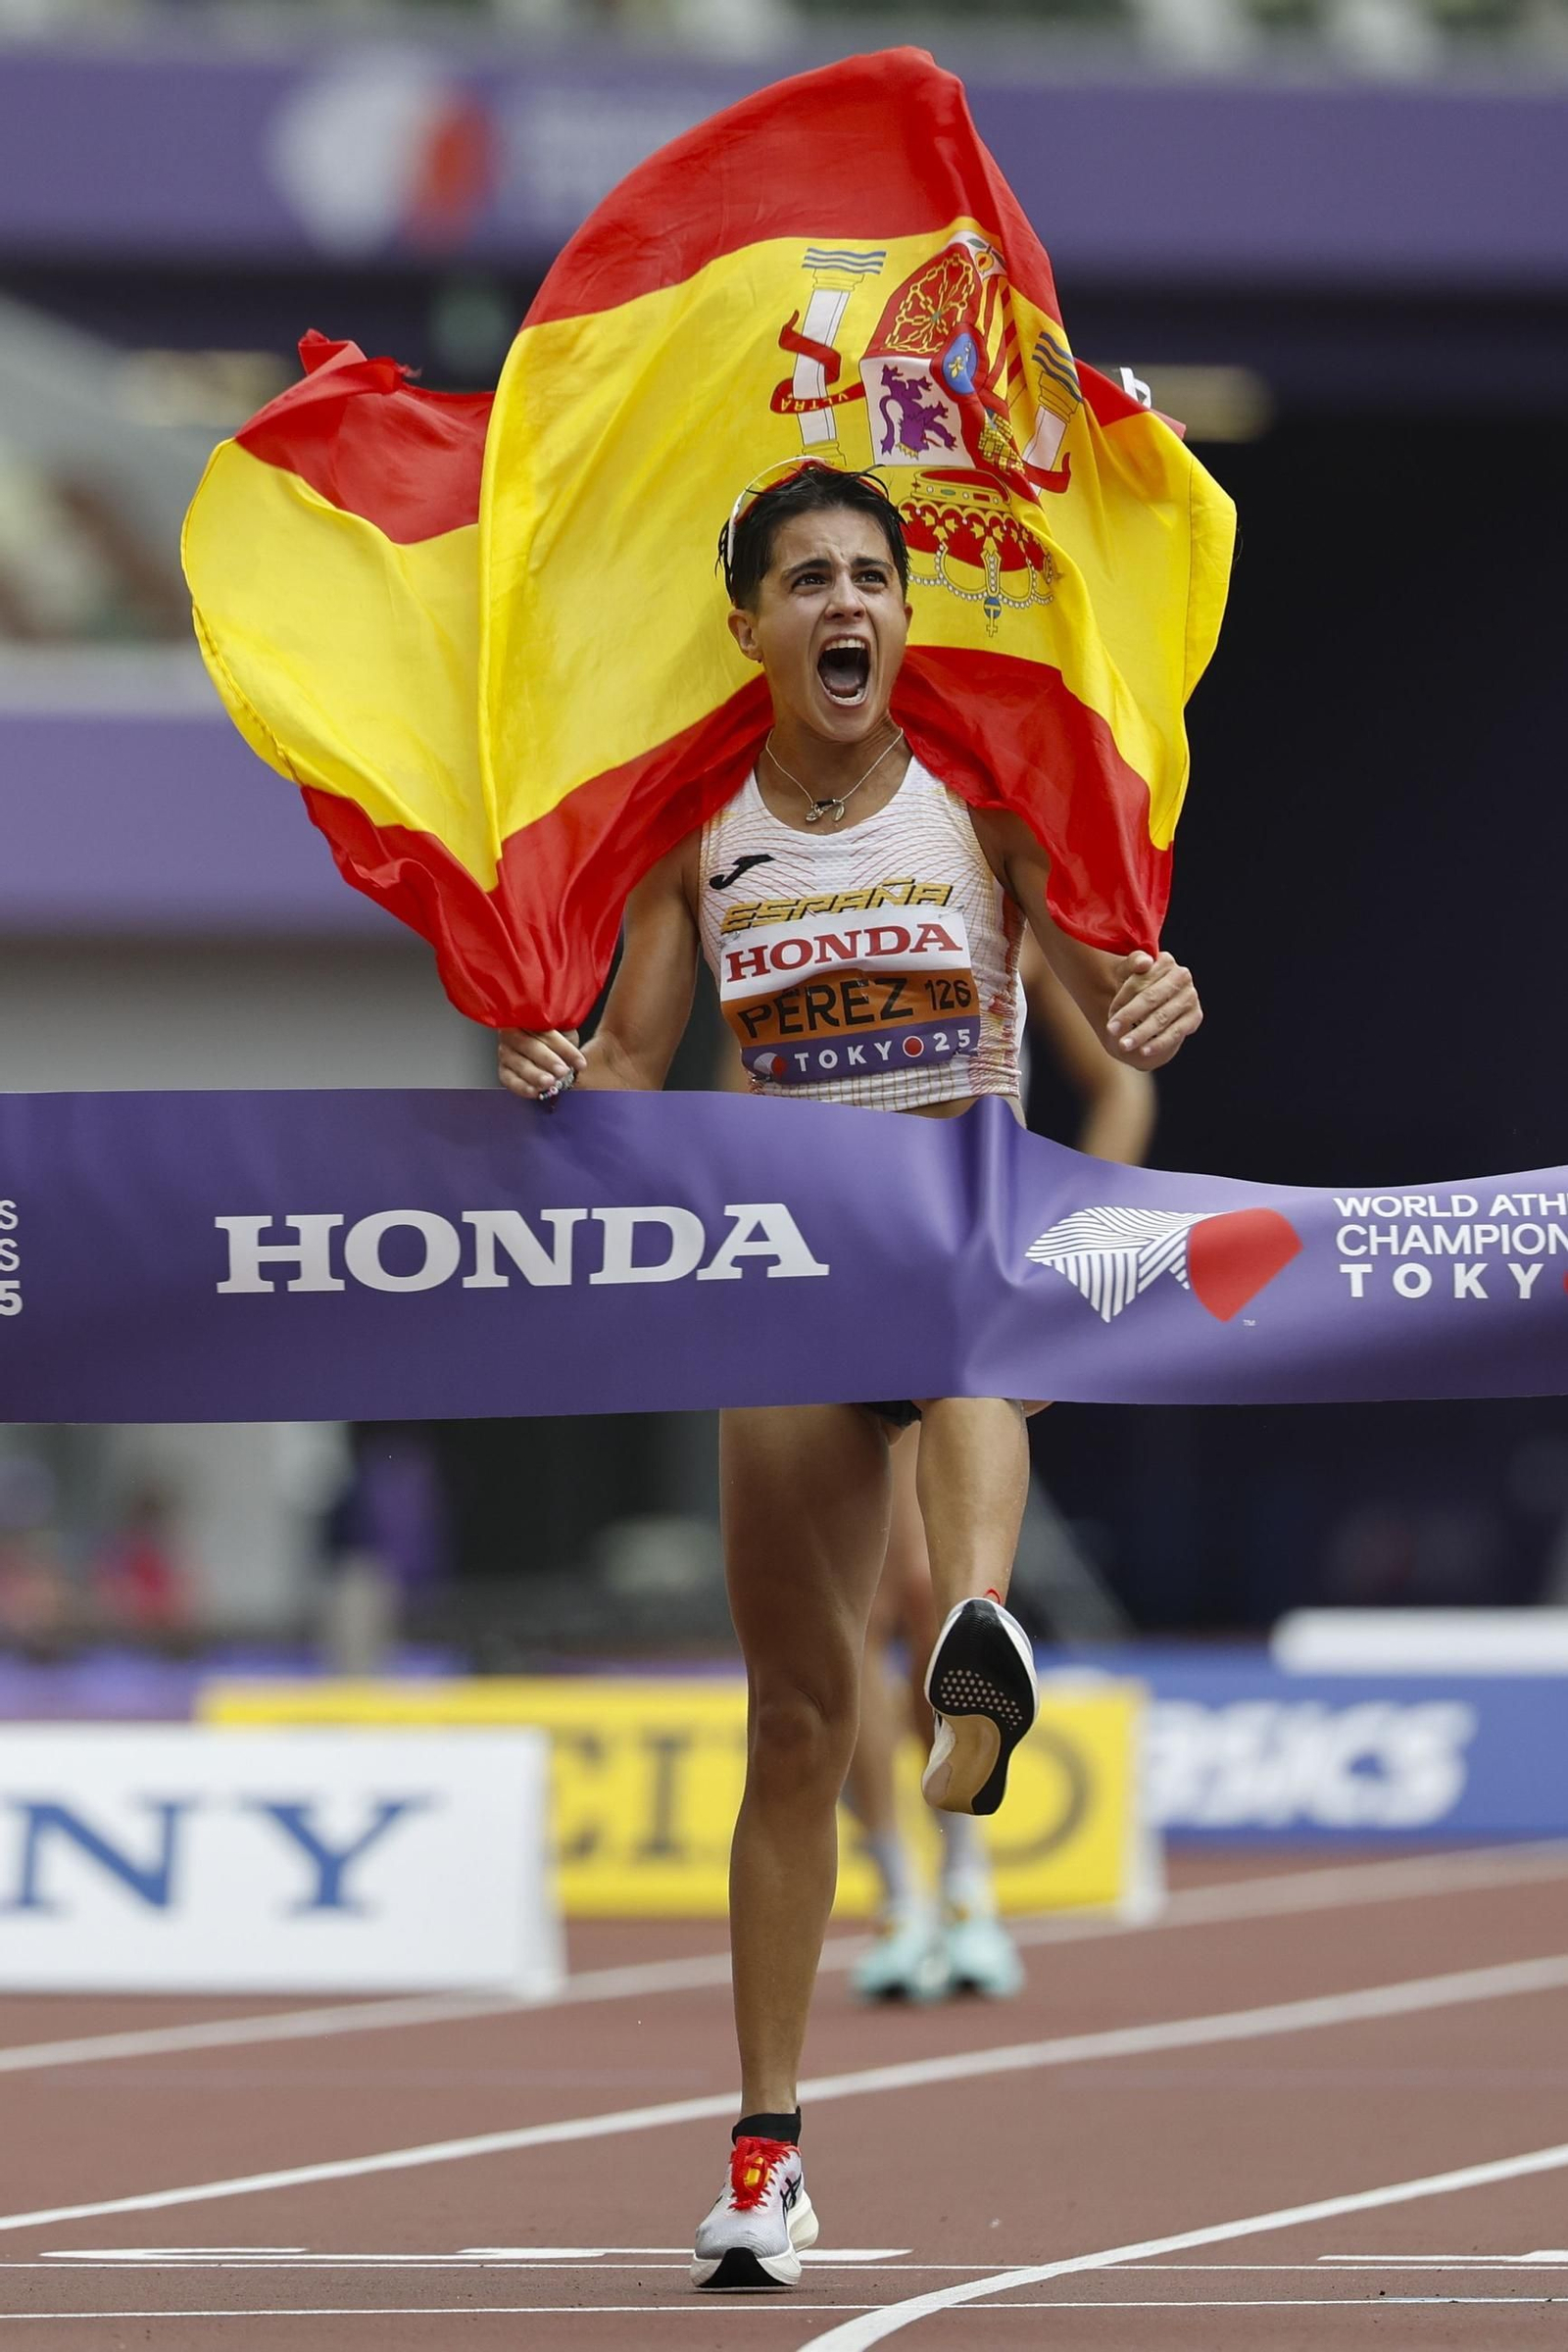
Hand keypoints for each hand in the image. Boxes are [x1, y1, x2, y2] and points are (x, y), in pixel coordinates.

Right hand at [497, 1027, 585, 1102]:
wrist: (547, 1050)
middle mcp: (513, 1032)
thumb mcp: (564, 1029)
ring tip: (550, 1083)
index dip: (564, 1048)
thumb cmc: (556, 1038)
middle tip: (562, 1071)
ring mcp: (506, 1051)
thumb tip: (581, 1033)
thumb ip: (567, 1029)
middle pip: (529, 1046)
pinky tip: (535, 1092)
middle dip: (547, 1060)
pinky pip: (509, 1080)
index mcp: (529, 1017)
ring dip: (535, 1075)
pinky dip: (522, 1087)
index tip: (580, 1063)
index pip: (546, 1032)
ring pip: (519, 1063)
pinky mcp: (504, 1069)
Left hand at [1104, 951, 1201, 1068]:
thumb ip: (1132, 963)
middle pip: (1152, 998)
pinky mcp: (1195, 1016)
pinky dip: (1159, 1043)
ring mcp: (1190, 996)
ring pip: (1162, 1017)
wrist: (1150, 1008)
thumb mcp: (1126, 973)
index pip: (1142, 979)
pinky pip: (1175, 1032)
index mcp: (1165, 960)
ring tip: (1123, 1045)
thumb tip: (1145, 962)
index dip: (1123, 997)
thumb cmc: (1134, 987)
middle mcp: (1182, 976)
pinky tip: (1144, 1051)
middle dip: (1130, 1015)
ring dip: (1141, 1033)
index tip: (1109, 1014)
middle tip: (1111, 1030)